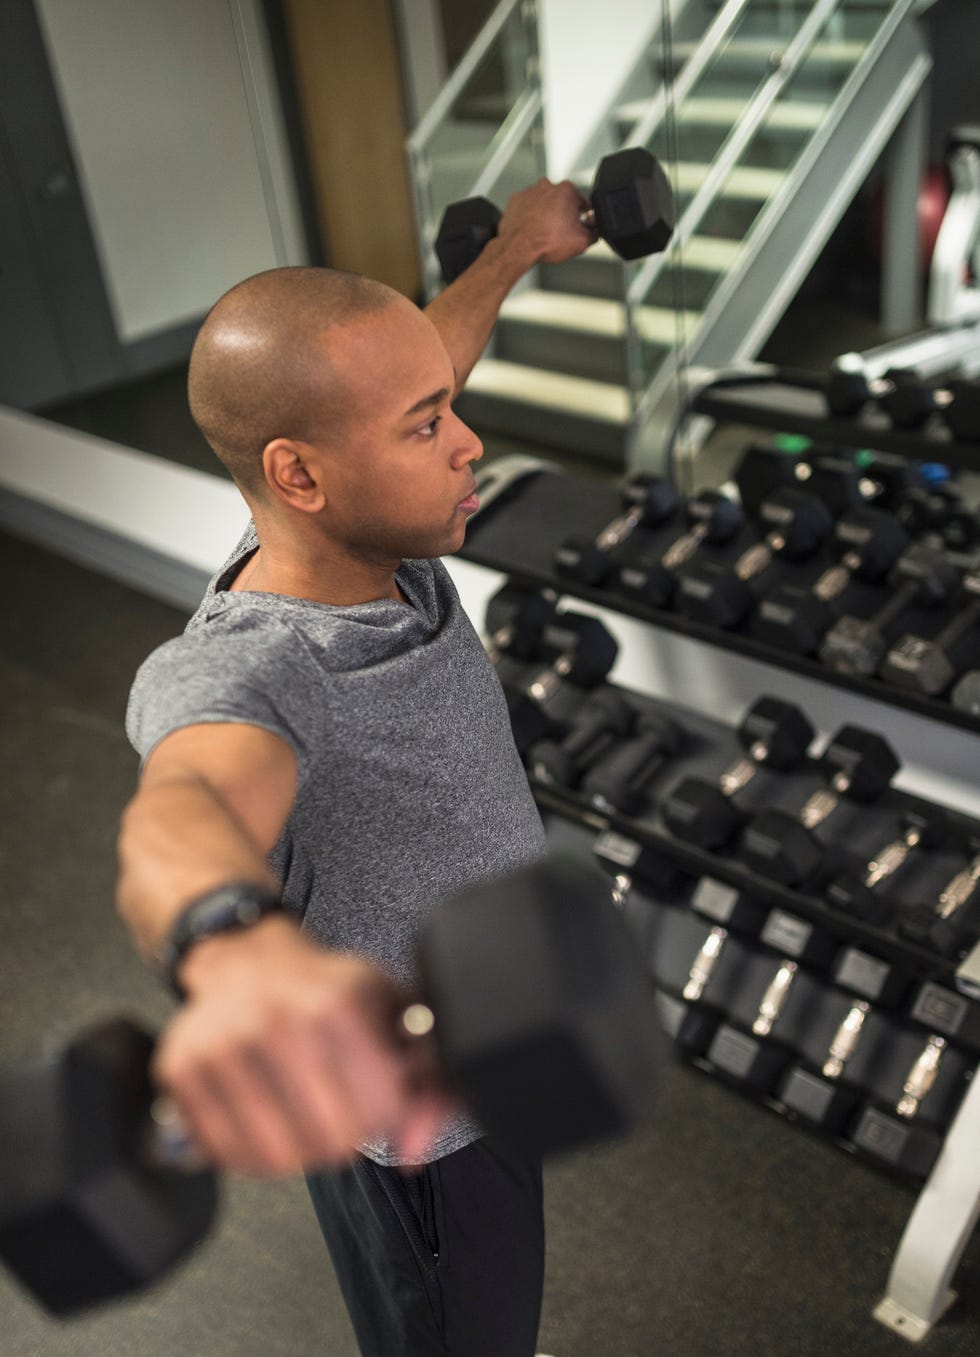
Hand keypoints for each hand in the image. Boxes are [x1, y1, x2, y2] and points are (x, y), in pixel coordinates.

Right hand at [151, 915, 455, 1174]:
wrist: (246, 957)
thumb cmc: (325, 990)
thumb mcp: (392, 1011)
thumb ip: (427, 1077)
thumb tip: (416, 1150)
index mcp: (337, 1003)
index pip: (381, 1108)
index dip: (388, 1113)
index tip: (379, 1095)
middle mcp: (276, 1021)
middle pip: (331, 1141)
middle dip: (346, 1136)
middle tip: (340, 1110)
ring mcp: (222, 1046)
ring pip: (277, 1158)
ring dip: (298, 1151)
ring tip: (302, 1116)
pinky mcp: (182, 1068)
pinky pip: (225, 1154)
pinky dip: (251, 1154)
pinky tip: (265, 1122)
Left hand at [495, 177, 596, 268]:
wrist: (518, 248)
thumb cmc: (544, 242)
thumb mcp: (581, 242)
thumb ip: (594, 233)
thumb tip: (596, 231)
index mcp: (566, 190)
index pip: (582, 202)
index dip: (582, 217)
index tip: (578, 227)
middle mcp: (548, 186)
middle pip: (562, 201)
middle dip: (563, 215)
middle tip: (560, 232)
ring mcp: (530, 191)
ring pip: (544, 202)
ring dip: (546, 214)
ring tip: (545, 232)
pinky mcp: (516, 200)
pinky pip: (528, 207)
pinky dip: (530, 216)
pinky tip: (533, 228)